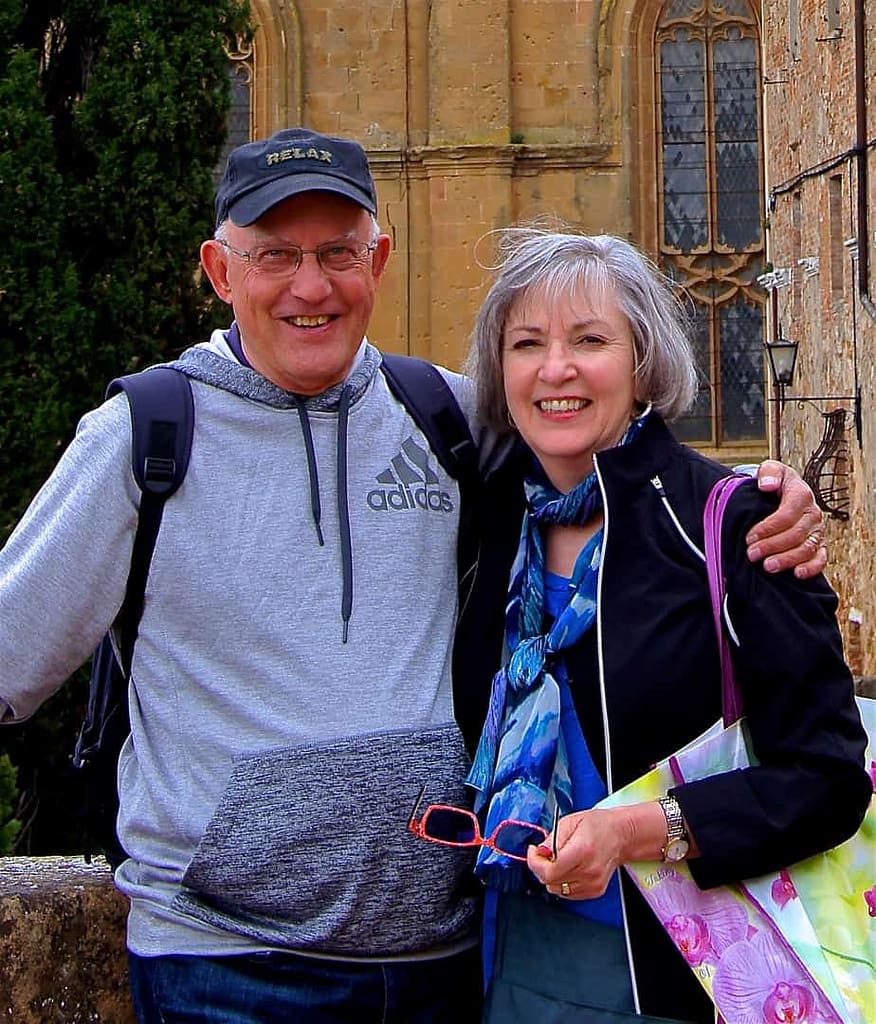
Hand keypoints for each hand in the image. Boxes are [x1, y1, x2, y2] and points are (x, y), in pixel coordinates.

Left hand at [526, 808, 629, 899]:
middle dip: (541, 867)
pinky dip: (562, 882)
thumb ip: (552, 839)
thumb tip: (539, 852)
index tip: (533, 851)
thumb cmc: (598, 825)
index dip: (535, 863)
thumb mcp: (570, 822)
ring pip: (557, 889)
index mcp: (582, 851)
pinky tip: (568, 868)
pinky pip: (568, 893)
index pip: (549, 871)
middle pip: (551, 882)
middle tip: (544, 853)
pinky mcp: (595, 891)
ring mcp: (593, 884)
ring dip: (551, 876)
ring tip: (559, 860)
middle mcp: (589, 871)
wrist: (621, 835)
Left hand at [746, 461, 825, 578]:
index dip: (768, 528)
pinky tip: (797, 573)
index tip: (749, 537)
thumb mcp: (770, 470)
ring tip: (767, 566)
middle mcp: (813, 514)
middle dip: (772, 546)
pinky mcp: (820, 545)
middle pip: (795, 534)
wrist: (785, 493)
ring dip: (787, 559)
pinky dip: (811, 568)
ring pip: (807, 548)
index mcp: (801, 495)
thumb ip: (768, 473)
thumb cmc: (774, 482)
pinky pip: (821, 558)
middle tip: (752, 554)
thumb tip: (767, 485)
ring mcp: (818, 531)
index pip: (787, 514)